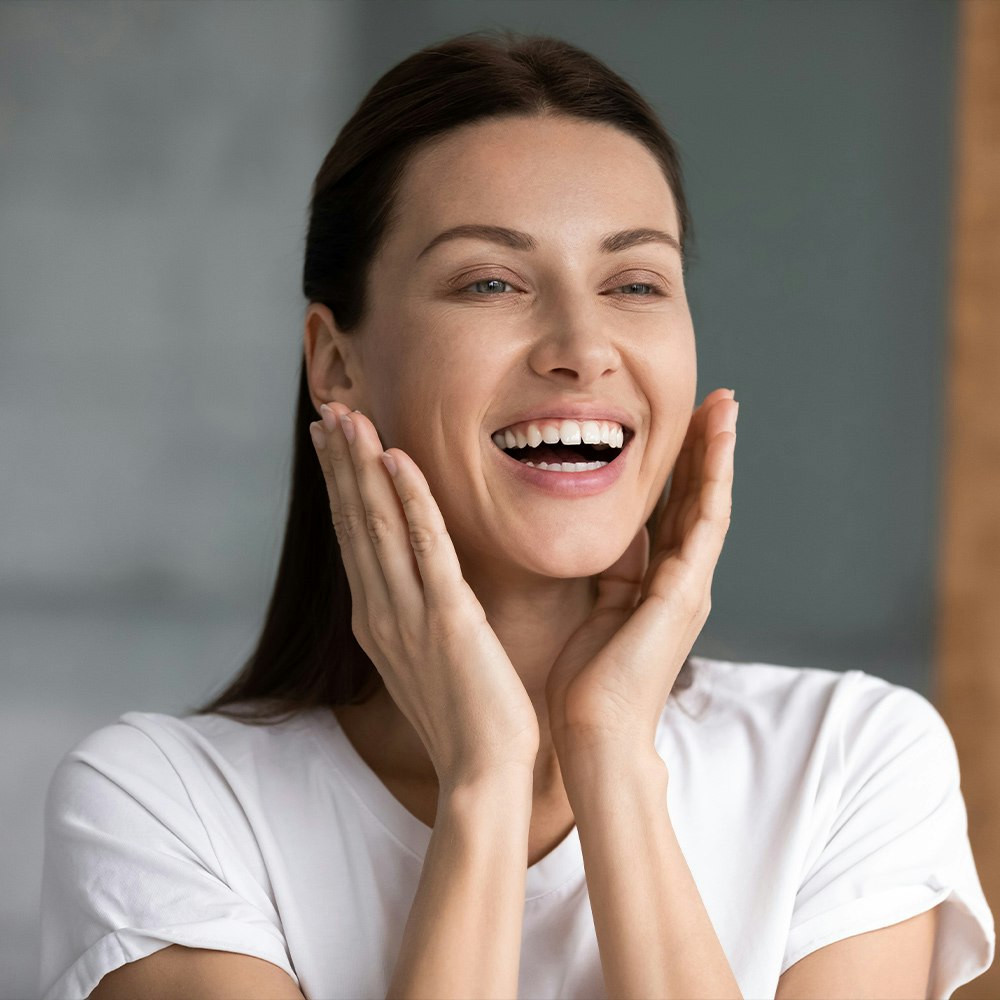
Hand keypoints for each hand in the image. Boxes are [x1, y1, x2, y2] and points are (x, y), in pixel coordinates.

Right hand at [310, 403, 539, 790]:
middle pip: (355, 522)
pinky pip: (426, 547)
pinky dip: (409, 500)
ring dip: (362, 467)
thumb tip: (419, 584)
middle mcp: (380, 612)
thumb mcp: (428, 659)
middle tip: (329, 411)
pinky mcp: (446, 619)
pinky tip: (397, 460)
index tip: (333, 443)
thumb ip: (416, 615)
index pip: (355, 539)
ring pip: (379, 525)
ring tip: (349, 417)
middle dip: (341, 464)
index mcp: (378, 620)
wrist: (481, 774)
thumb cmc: (464, 719)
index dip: (342, 487)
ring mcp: (408, 615)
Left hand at [544, 388, 738, 755]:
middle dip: (706, 450)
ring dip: (717, 454)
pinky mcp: (683, 593)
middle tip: (717, 401)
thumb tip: (612, 535)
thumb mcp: (599, 610)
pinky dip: (711, 482)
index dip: (681, 469)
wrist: (596, 735)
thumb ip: (613, 573)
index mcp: (659, 584)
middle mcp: (682, 580)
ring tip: (724, 407)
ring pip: (708, 504)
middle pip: (698, 500)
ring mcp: (688, 586)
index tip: (683, 426)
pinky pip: (702, 525)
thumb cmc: (588, 684)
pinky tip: (716, 445)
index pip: (674, 513)